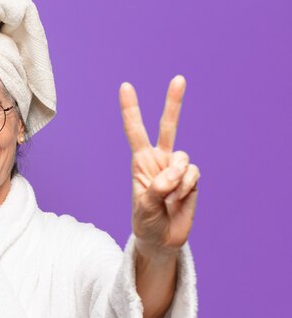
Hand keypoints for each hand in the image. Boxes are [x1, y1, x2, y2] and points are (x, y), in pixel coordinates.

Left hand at [119, 75, 200, 258]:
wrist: (162, 239)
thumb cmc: (146, 221)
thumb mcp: (143, 207)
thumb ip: (156, 188)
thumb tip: (174, 173)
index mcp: (140, 161)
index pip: (135, 130)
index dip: (131, 109)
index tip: (125, 86)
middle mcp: (160, 160)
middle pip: (168, 126)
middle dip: (174, 102)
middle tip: (179, 78)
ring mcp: (177, 168)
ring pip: (182, 158)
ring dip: (175, 179)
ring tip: (168, 197)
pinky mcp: (192, 179)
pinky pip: (192, 175)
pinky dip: (186, 188)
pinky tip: (179, 200)